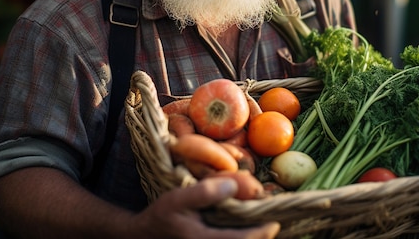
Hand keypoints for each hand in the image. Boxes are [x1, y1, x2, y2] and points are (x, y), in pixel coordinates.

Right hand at [134, 177, 279, 237]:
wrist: (144, 236)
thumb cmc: (162, 215)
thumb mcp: (178, 198)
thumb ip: (205, 192)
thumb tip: (234, 185)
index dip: (262, 232)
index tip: (274, 222)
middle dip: (259, 236)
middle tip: (272, 222)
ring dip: (250, 238)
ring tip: (262, 226)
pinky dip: (240, 237)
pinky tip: (244, 228)